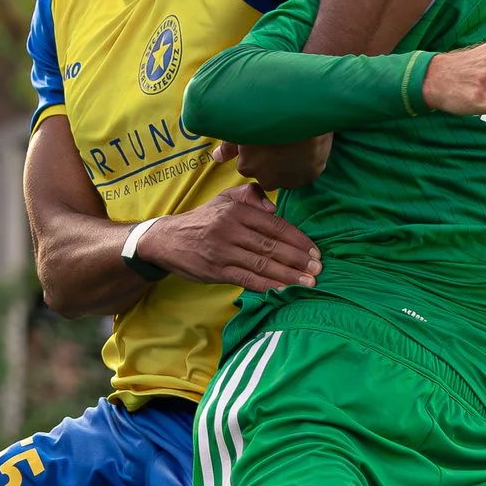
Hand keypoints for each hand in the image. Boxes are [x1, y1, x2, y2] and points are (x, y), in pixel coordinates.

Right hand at [134, 185, 319, 293]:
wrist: (166, 239)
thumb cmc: (202, 220)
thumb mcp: (223, 198)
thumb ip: (250, 195)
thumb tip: (274, 207)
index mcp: (237, 211)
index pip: (275, 225)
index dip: (298, 239)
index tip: (315, 250)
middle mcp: (231, 229)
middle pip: (272, 246)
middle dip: (298, 259)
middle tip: (319, 268)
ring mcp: (223, 251)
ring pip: (262, 264)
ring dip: (289, 275)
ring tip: (309, 282)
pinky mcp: (216, 270)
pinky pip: (247, 279)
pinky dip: (268, 285)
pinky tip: (284, 290)